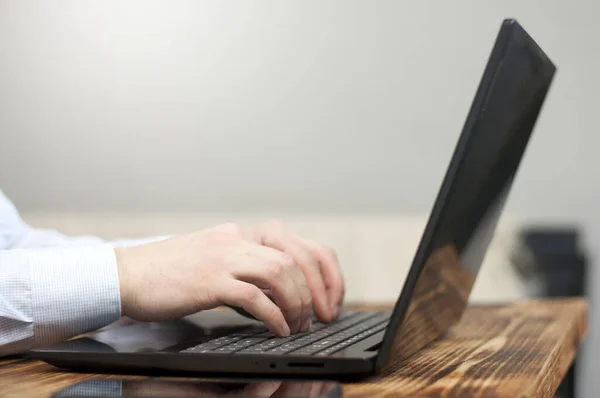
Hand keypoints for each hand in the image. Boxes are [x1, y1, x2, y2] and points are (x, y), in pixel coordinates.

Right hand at [115, 221, 342, 335]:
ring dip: (296, 303)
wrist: (126, 275)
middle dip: (314, 290)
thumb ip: (241, 266)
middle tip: (317, 317)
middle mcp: (235, 238)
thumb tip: (274, 291)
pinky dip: (274, 316)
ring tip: (298, 326)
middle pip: (294, 257)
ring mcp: (223, 257)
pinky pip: (255, 296)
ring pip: (281, 272)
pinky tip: (278, 330)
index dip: (319, 271)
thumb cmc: (167, 274)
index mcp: (238, 234)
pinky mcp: (210, 280)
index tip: (326, 297)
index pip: (295, 244)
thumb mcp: (211, 260)